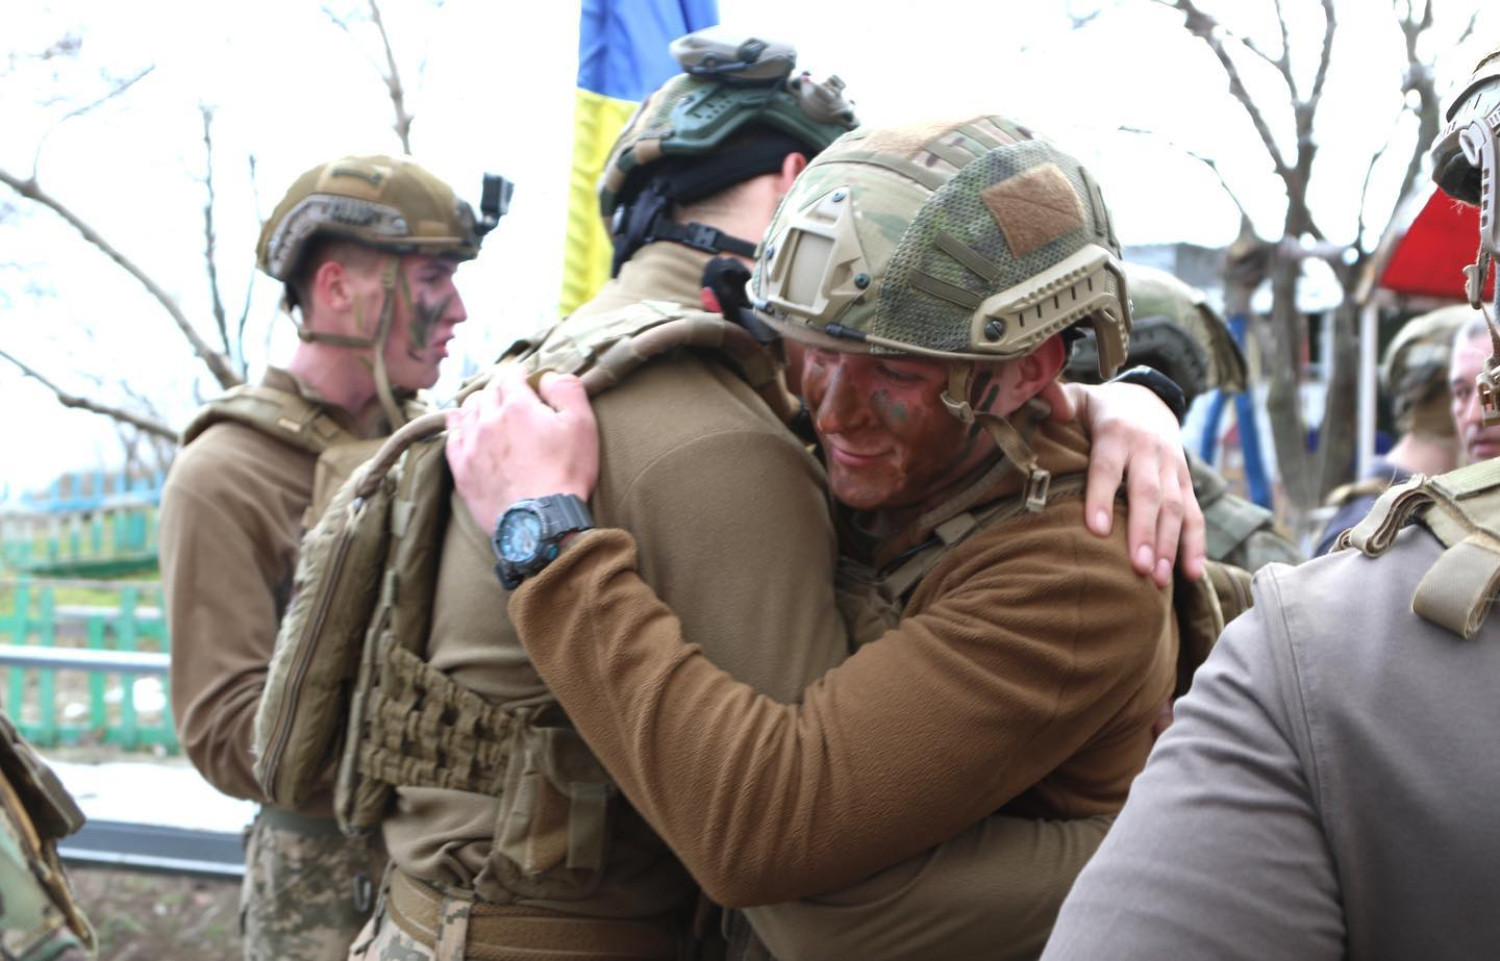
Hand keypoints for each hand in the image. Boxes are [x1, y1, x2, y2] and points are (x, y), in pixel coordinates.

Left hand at [445, 366, 599, 534]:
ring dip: (480, 406)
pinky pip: (452, 438)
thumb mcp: (582, 424)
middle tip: (514, 401)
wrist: (540, 522)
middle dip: (501, 391)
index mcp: (516, 405)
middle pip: (488, 392)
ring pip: (467, 411)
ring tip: (491, 413)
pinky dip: (458, 427)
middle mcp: (487, 420)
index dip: (522, 376)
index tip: (529, 382)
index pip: (511, 376)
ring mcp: (470, 445)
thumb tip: (548, 376)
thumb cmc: (566, 473)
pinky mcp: (462, 469)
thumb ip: (566, 389)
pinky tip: (464, 428)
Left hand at [1046, 380, 1205, 586]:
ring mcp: (1171, 467)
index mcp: (1116, 432)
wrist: (1146, 401)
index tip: (1096, 530)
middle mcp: (1148, 450)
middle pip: (1147, 493)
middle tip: (1139, 567)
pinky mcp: (1185, 482)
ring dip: (1169, 544)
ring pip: (1175, 507)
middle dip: (1144, 531)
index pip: (1107, 466)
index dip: (1102, 496)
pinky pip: (1195, 514)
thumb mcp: (1078, 397)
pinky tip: (1191, 574)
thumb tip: (1050, 403)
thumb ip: (1059, 399)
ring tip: (1159, 579)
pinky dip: (1195, 545)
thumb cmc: (1099, 409)